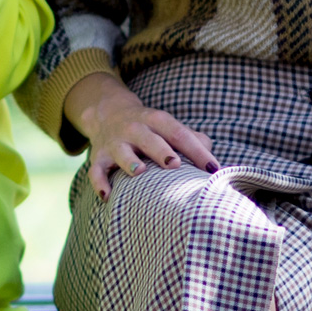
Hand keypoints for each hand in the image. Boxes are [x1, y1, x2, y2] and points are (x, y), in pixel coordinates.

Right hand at [65, 70, 218, 201]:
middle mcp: (135, 129)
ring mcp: (115, 142)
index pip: (179, 134)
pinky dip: (100, 183)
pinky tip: (107, 196)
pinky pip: (96, 170)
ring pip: (121, 151)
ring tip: (139, 171)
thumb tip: (215, 164)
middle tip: (174, 164)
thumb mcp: (169, 127)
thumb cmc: (150, 129)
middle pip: (149, 139)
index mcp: (157, 121)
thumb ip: (192, 140)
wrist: (107, 114)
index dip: (197, 150)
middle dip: (161, 151)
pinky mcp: (99, 157)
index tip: (212, 168)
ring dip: (129, 161)